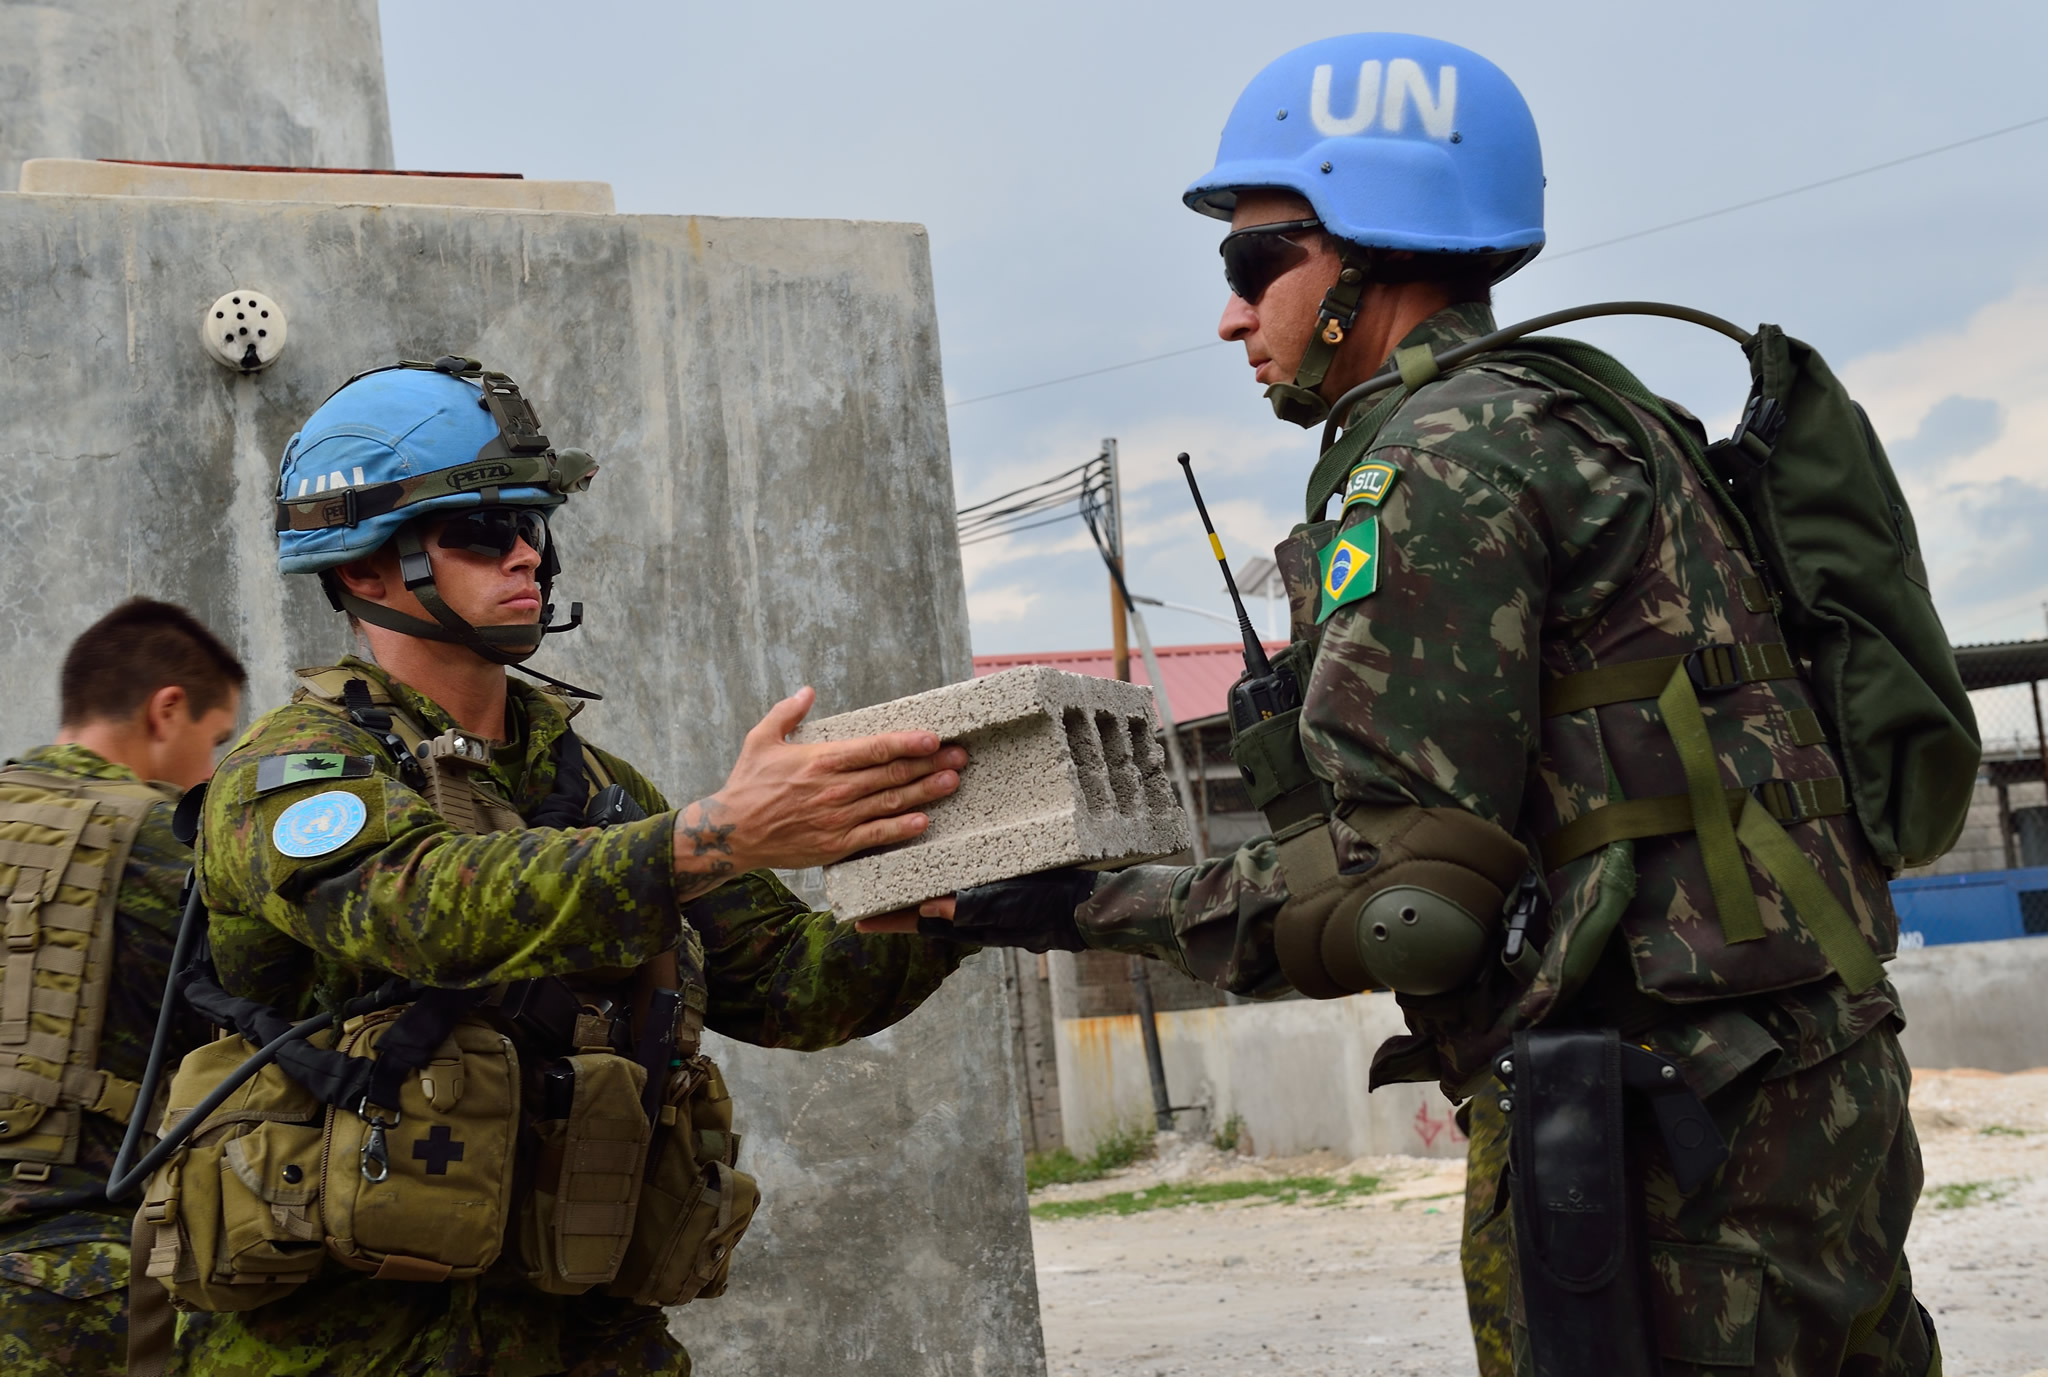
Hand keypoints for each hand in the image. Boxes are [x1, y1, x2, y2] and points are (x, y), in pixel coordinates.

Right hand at [672, 686, 965, 895]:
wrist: (731, 833)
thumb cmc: (748, 784)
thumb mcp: (761, 739)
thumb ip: (787, 713)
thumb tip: (807, 691)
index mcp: (822, 760)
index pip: (876, 748)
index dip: (909, 742)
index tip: (934, 738)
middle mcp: (835, 789)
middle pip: (892, 774)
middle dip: (930, 764)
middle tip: (959, 757)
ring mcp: (838, 819)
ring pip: (891, 803)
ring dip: (926, 792)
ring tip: (952, 782)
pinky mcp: (836, 845)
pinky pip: (877, 835)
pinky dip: (902, 828)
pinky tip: (924, 821)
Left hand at [862, 869, 1093, 951]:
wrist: (1084, 899)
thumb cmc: (1048, 909)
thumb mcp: (1008, 906)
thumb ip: (971, 908)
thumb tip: (929, 907)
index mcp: (965, 918)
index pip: (916, 920)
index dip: (887, 919)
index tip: (857, 918)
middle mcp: (968, 906)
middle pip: (921, 900)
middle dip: (894, 892)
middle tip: (864, 876)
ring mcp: (982, 890)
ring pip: (938, 882)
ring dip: (916, 871)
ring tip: (892, 853)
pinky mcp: (996, 872)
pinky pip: (961, 867)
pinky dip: (945, 858)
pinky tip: (939, 839)